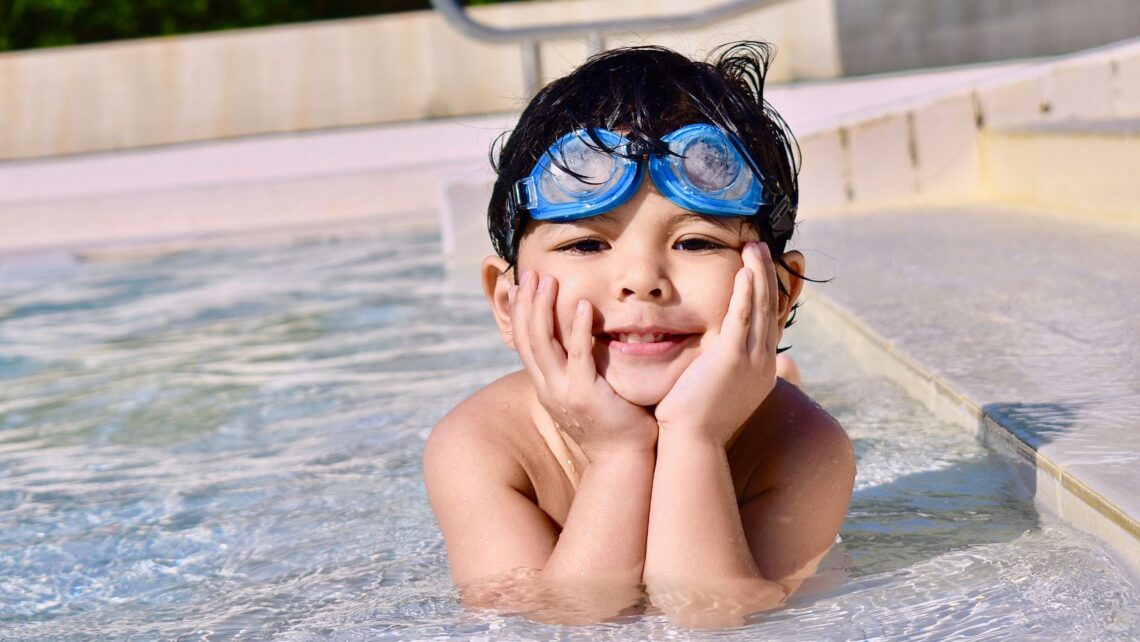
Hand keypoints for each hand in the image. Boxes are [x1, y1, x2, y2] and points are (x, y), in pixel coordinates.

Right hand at [510, 271, 657, 460]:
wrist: (623, 459)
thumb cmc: (612, 424)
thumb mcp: (584, 393)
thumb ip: (577, 368)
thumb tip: (578, 343)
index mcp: (545, 386)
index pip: (523, 343)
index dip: (519, 312)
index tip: (521, 286)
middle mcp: (547, 388)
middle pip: (527, 338)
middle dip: (527, 303)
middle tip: (531, 274)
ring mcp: (563, 392)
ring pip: (543, 343)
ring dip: (544, 308)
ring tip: (549, 281)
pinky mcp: (585, 394)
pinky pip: (578, 355)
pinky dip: (577, 328)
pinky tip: (583, 305)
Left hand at [653, 242, 779, 446]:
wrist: (692, 443)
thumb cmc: (696, 423)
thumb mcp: (717, 393)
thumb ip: (721, 372)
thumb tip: (716, 361)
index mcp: (761, 371)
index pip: (768, 323)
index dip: (768, 294)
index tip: (764, 270)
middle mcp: (763, 363)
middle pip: (769, 309)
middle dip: (767, 276)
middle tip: (762, 249)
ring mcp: (752, 360)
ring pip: (759, 307)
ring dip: (758, 274)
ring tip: (755, 248)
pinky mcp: (732, 358)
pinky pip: (742, 317)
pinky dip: (745, 292)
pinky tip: (745, 272)